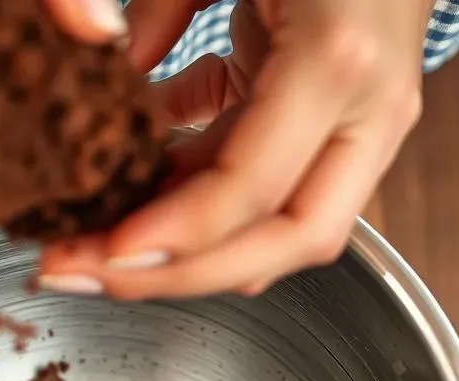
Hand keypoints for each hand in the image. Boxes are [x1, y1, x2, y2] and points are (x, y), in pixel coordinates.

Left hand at [40, 0, 429, 298]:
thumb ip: (161, 5)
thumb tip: (107, 67)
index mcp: (336, 57)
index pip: (251, 188)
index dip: (173, 235)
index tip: (103, 253)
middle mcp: (367, 108)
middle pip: (284, 241)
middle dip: (182, 276)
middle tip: (91, 276)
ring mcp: (364, 125)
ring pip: (281, 230)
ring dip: (188, 250)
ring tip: (98, 248)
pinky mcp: (342, 127)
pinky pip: (271, 193)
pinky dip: (204, 206)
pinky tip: (143, 200)